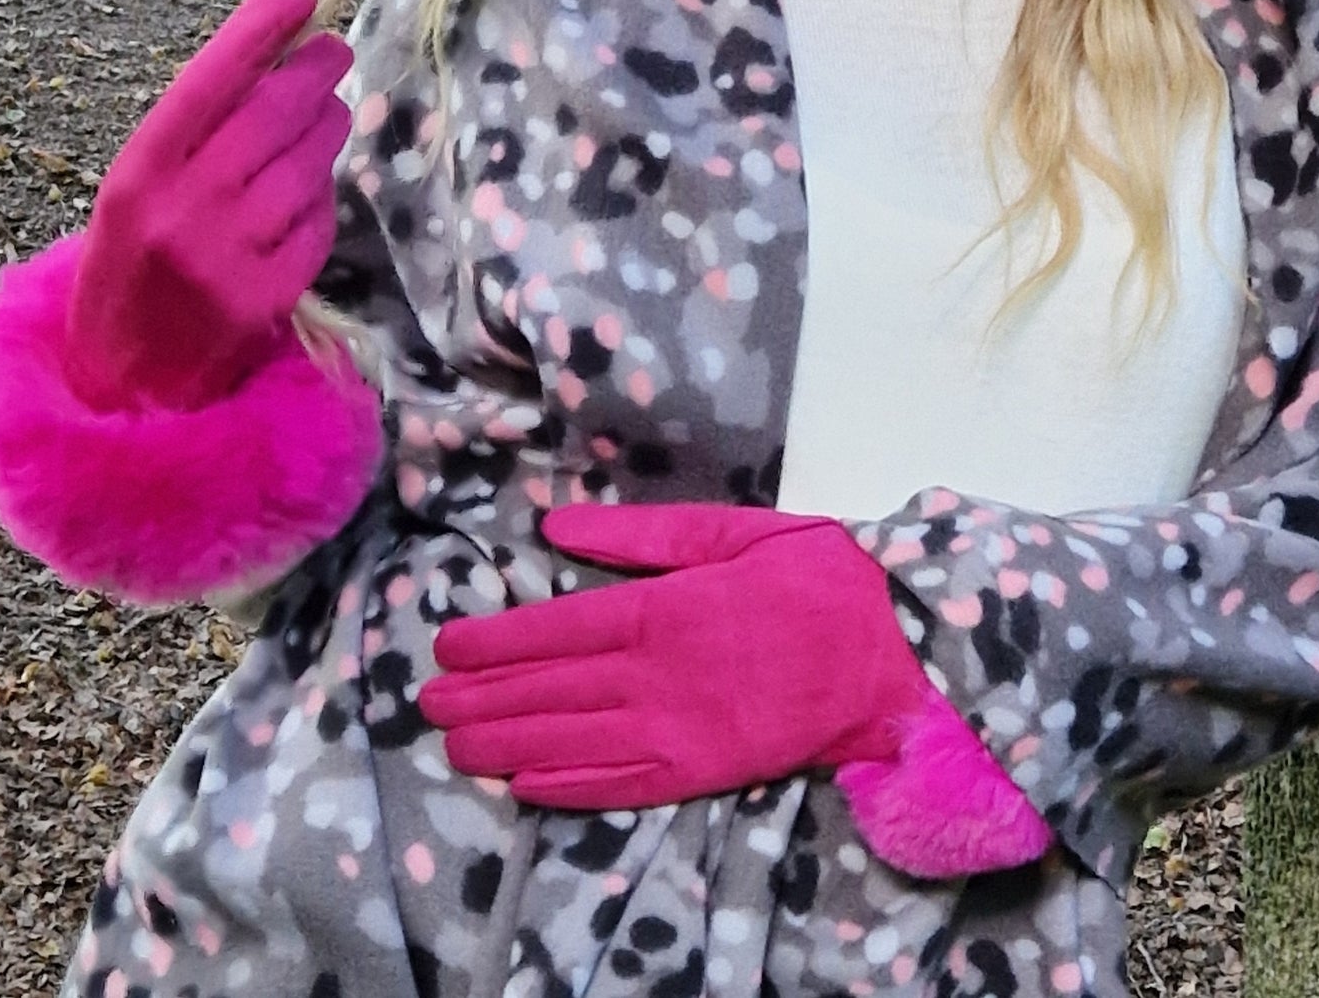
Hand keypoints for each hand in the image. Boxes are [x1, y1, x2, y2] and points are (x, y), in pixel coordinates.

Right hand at [59, 0, 353, 412]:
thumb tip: (274, 48)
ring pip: (309, 159)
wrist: (126, 385)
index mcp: (139, 175)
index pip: (210, 82)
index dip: (258, 29)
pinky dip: (319, 194)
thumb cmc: (135, 267)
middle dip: (314, 71)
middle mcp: (185, 211)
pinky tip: (302, 193)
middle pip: (275, 111)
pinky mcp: (275, 293)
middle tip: (331, 50)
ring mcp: (233, 255)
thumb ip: (196, 130)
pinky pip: (319, 215)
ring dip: (325, 126)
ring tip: (320, 116)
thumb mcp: (139, 190)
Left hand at [416, 503, 930, 809]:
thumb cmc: (816, 582)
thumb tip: (559, 531)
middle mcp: (658, 677)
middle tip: (428, 702)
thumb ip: (648, 534)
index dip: (497, 639)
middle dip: (484, 695)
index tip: (448, 643)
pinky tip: (525, 786)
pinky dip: (568, 788)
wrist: (890, 659)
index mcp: (665, 609)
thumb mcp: (739, 530)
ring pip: (572, 741)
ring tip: (456, 744)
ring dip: (507, 743)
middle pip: (552, 689)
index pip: (558, 627)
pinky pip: (621, 785)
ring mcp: (677, 731)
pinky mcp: (701, 771)